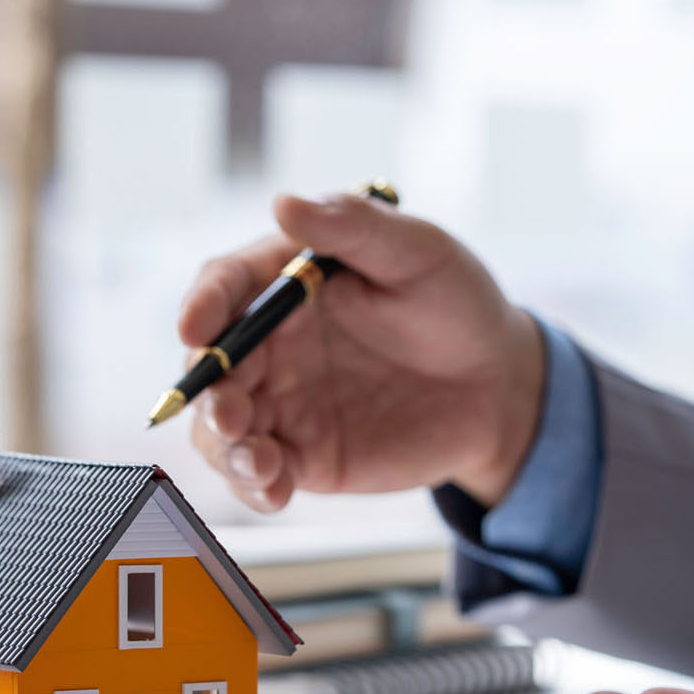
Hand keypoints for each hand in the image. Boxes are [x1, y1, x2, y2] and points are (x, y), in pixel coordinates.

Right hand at [180, 191, 544, 511]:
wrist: (498, 385)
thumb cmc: (457, 303)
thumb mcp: (418, 252)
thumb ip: (354, 227)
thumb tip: (285, 202)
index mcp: (286, 282)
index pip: (225, 286)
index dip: (202, 304)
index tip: (194, 326)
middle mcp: (271, 343)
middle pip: (210, 364)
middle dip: (206, 390)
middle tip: (230, 413)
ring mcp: (281, 402)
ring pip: (219, 426)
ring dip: (222, 445)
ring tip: (257, 460)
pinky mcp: (301, 455)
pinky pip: (259, 473)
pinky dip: (253, 485)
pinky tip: (273, 490)